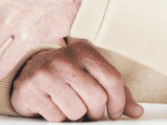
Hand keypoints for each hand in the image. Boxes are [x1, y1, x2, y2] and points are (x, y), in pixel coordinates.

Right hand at [11, 41, 143, 121]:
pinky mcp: (31, 89)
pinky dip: (58, 117)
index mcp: (83, 50)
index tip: (115, 112)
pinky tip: (54, 105)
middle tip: (90, 111)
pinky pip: (57, 117)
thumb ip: (116, 92)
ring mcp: (46, 73)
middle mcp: (64, 58)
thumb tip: (137, 111)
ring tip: (70, 105)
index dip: (118, 102)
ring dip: (76, 115)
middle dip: (96, 112)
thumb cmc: (67, 76)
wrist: (29, 72)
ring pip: (77, 111)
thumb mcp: (92, 76)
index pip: (112, 78)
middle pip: (96, 98)